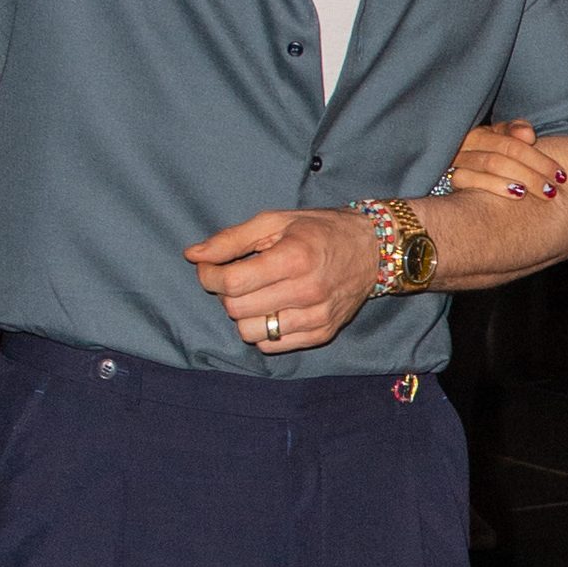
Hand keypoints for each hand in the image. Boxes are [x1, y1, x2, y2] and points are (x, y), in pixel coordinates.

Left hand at [184, 207, 382, 354]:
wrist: (375, 249)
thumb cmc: (321, 230)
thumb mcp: (277, 221)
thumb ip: (231, 239)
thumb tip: (192, 255)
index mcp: (294, 258)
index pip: (231, 282)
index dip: (209, 276)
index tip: (210, 267)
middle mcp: (307, 291)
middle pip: (236, 308)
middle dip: (226, 293)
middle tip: (238, 277)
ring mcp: (316, 316)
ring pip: (250, 332)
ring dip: (244, 314)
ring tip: (257, 294)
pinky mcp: (322, 333)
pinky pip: (272, 345)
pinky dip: (264, 329)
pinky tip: (274, 308)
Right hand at [443, 119, 567, 202]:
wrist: (461, 175)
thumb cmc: (492, 157)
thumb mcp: (505, 140)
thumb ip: (518, 131)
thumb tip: (528, 135)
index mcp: (485, 132)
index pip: (514, 143)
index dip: (539, 159)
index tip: (560, 174)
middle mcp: (469, 142)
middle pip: (505, 155)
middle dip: (533, 172)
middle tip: (553, 189)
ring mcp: (458, 159)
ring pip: (491, 165)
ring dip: (520, 178)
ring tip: (542, 192)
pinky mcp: (452, 178)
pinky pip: (470, 179)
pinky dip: (495, 186)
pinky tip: (516, 194)